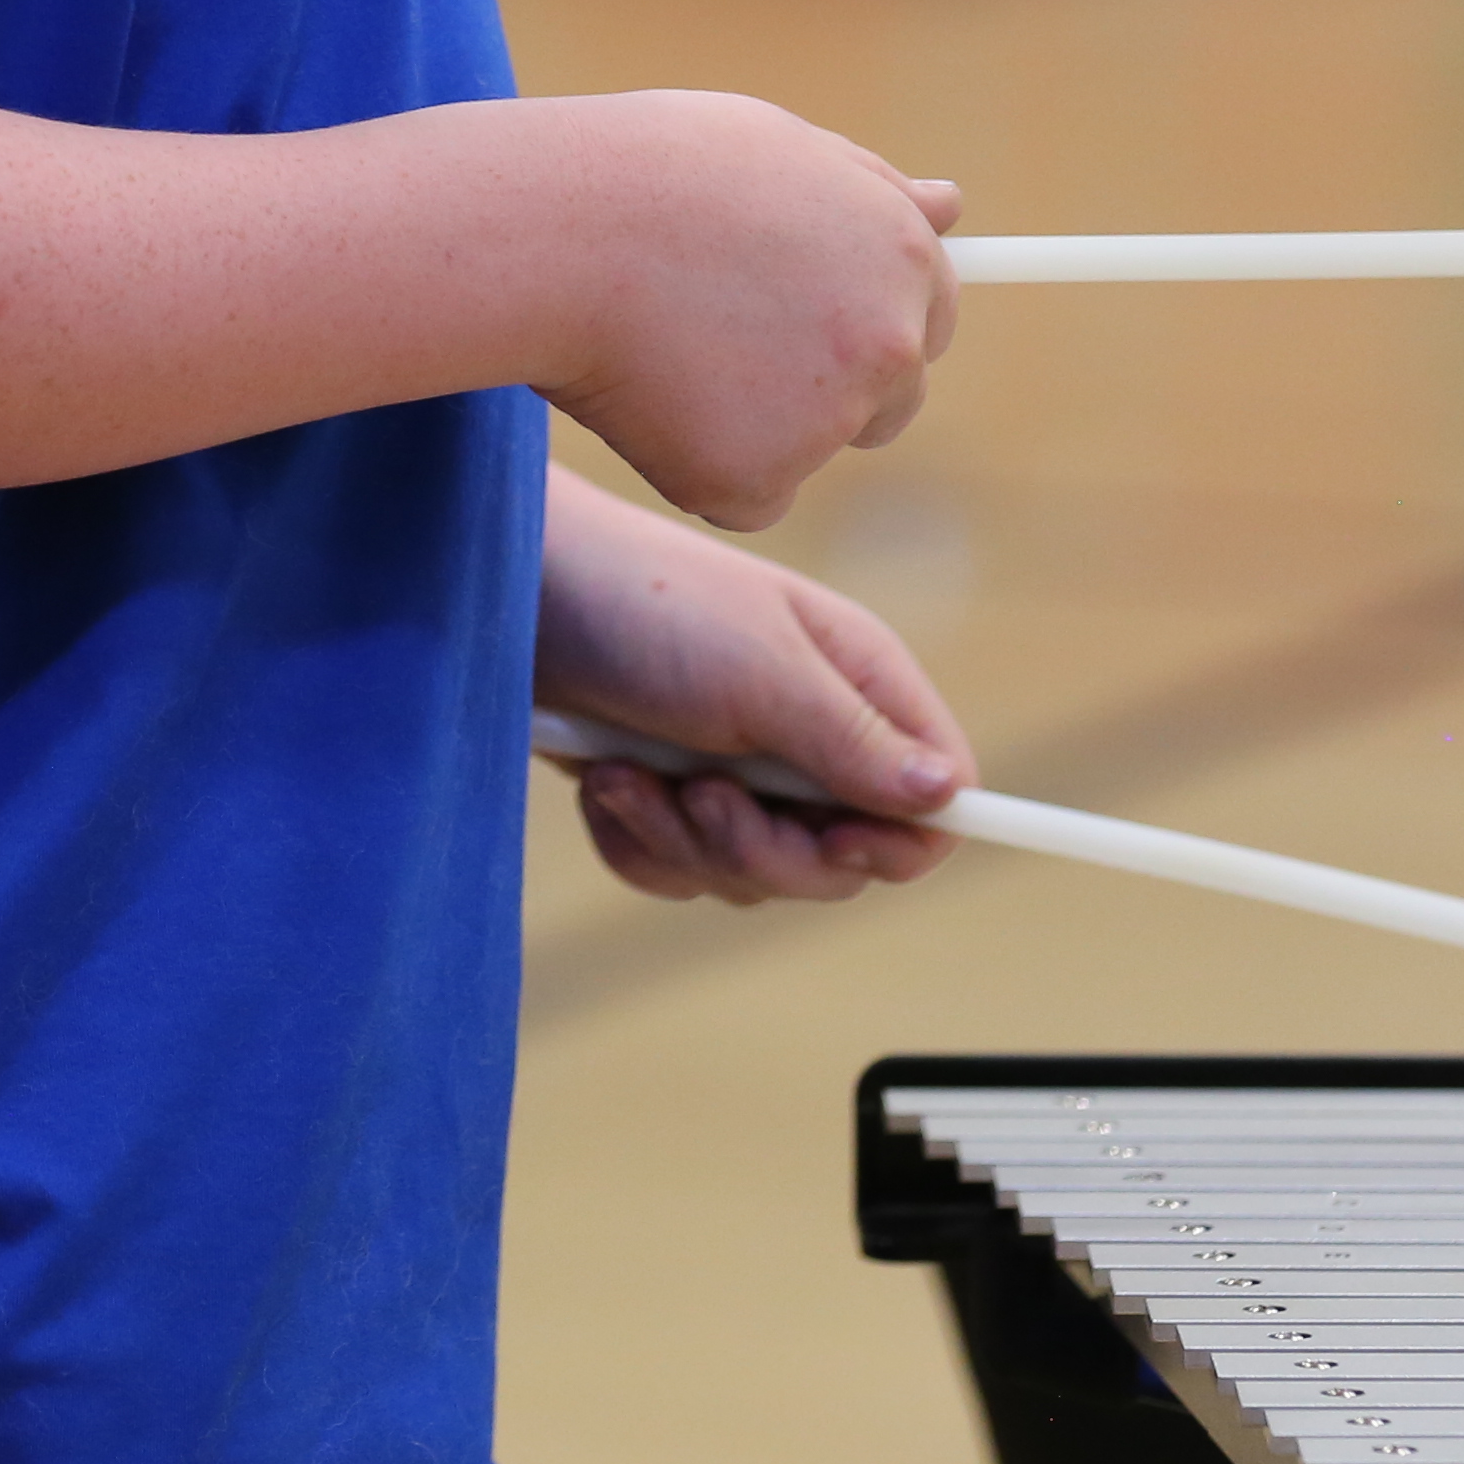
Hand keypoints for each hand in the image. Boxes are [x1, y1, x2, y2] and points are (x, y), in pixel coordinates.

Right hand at [529, 90, 957, 528]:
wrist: (558, 233)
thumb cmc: (653, 172)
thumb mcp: (777, 149)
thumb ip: (870, 188)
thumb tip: (951, 208)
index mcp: (902, 257)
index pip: (929, 319)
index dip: (862, 323)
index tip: (807, 327)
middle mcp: (887, 345)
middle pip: (888, 405)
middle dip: (822, 390)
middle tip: (718, 342)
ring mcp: (829, 421)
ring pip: (805, 452)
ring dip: (753, 428)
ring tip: (661, 351)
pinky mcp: (758, 480)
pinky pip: (744, 498)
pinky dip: (699, 471)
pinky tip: (644, 406)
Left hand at [533, 469, 973, 902]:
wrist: (513, 590)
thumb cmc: (645, 606)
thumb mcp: (759, 671)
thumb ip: (852, 740)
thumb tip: (949, 795)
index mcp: (857, 685)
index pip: (935, 797)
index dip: (898, 841)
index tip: (833, 842)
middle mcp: (809, 731)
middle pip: (839, 861)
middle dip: (760, 848)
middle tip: (702, 796)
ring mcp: (737, 767)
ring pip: (750, 874)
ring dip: (681, 838)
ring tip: (626, 772)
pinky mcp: (667, 793)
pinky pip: (676, 869)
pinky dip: (635, 839)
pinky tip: (602, 781)